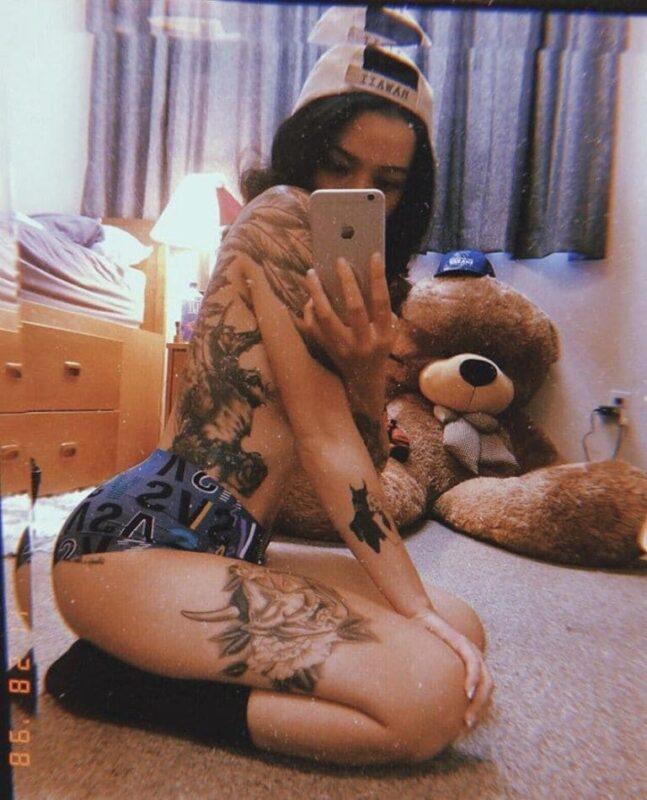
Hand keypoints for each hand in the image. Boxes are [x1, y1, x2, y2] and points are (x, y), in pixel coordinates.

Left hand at [297, 254, 397, 383]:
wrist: (364, 379)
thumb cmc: (378, 347)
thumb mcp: (388, 331)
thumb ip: (379, 309)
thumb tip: (362, 275)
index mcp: (383, 336)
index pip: (381, 302)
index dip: (378, 278)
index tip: (373, 256)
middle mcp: (363, 343)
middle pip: (354, 308)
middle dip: (347, 282)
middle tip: (340, 260)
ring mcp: (343, 348)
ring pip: (326, 317)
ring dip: (317, 293)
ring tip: (311, 273)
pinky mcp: (327, 350)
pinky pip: (312, 327)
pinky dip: (308, 311)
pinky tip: (309, 298)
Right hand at [413, 609, 493, 731]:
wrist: (417, 615)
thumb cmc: (422, 640)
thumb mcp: (430, 662)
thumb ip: (434, 678)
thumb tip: (423, 703)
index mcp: (470, 663)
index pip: (482, 691)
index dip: (478, 710)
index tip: (465, 728)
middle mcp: (474, 656)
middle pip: (488, 689)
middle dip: (480, 711)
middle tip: (466, 727)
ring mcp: (470, 649)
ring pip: (485, 680)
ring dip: (479, 701)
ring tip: (468, 718)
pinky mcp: (461, 642)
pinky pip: (473, 663)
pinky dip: (473, 679)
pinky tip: (468, 692)